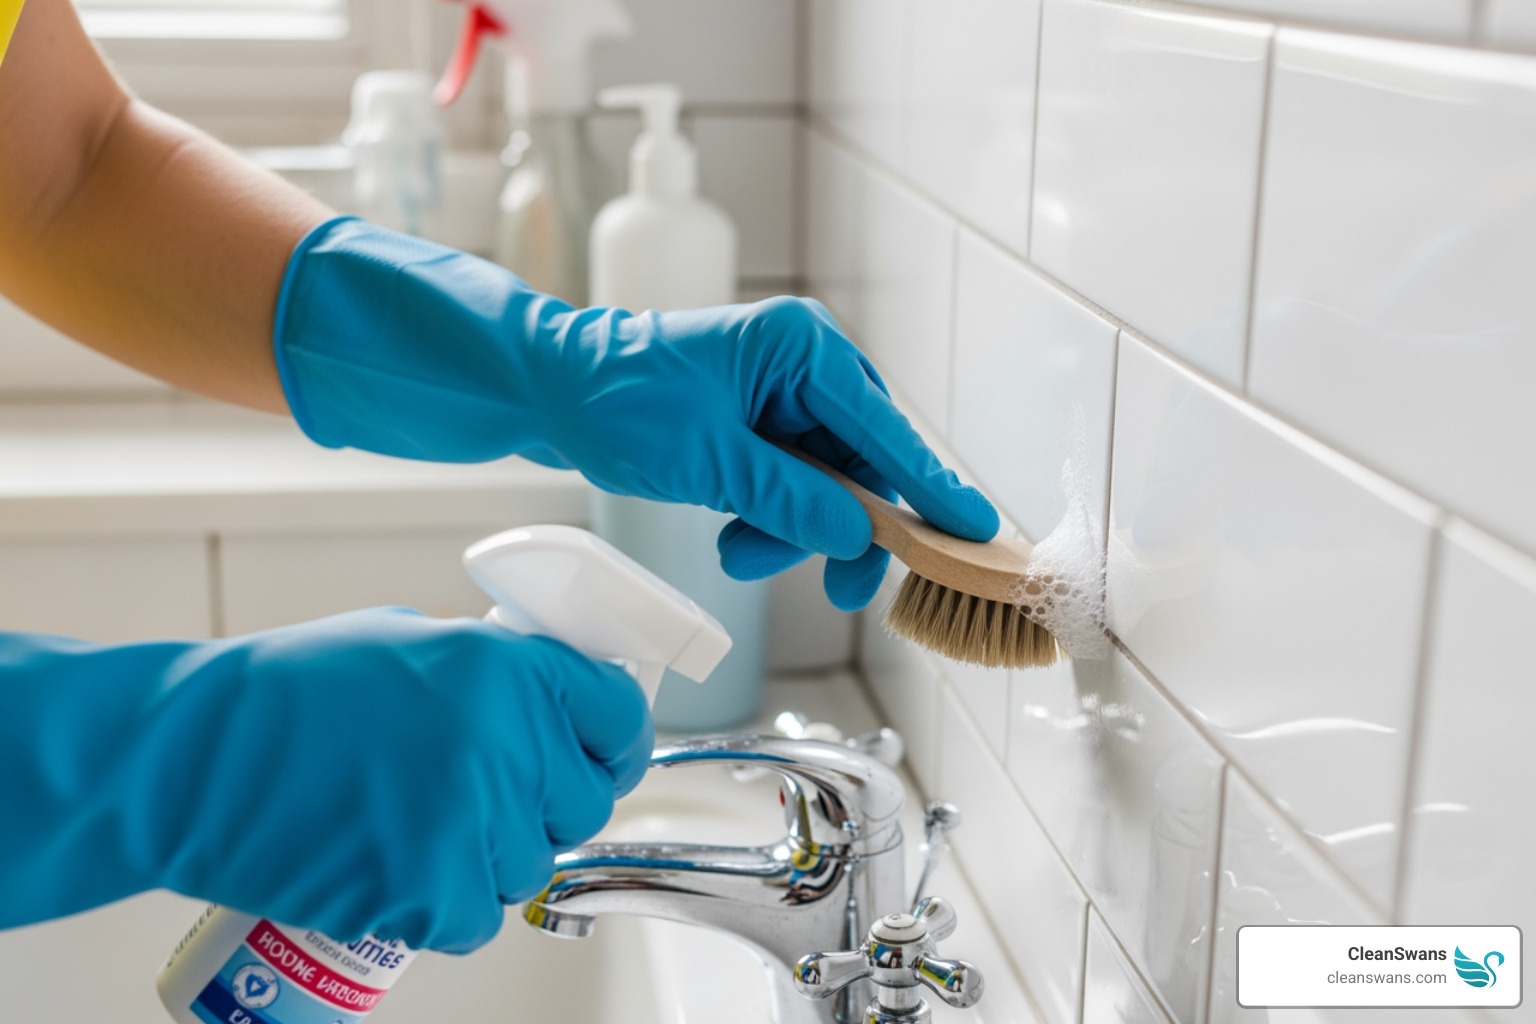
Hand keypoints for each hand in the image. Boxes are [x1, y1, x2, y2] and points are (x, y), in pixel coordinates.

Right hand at [0, 609, 652, 952]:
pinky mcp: (432, 890)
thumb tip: (543, 698)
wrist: (188, 760)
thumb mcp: (405, 640)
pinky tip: (390, 869)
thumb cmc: (280, 696)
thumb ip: (489, 668)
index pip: (618, 718)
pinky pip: (477, 920)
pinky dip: (441, 909)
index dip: (610, 743)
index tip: (597, 756)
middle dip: (542, 806)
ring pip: (529, 867)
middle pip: (584, 804)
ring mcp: (473, 818)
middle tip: (482, 800)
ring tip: (411, 828)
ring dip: (487, 860)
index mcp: (506, 667)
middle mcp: (504, 740)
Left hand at [275, 219, 998, 608]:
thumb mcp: (710, 460)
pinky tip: (732, 535)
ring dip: (791, 531)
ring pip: (826, 485)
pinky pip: (791, 484)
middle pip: (862, 464)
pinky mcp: (759, 423)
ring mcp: (782, 396)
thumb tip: (859, 534)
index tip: (976, 530)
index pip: (885, 430)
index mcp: (803, 349)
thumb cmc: (619, 400)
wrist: (550, 388)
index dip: (931, 487)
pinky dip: (769, 520)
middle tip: (840, 587)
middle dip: (840, 528)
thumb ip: (791, 500)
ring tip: (737, 552)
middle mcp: (804, 367)